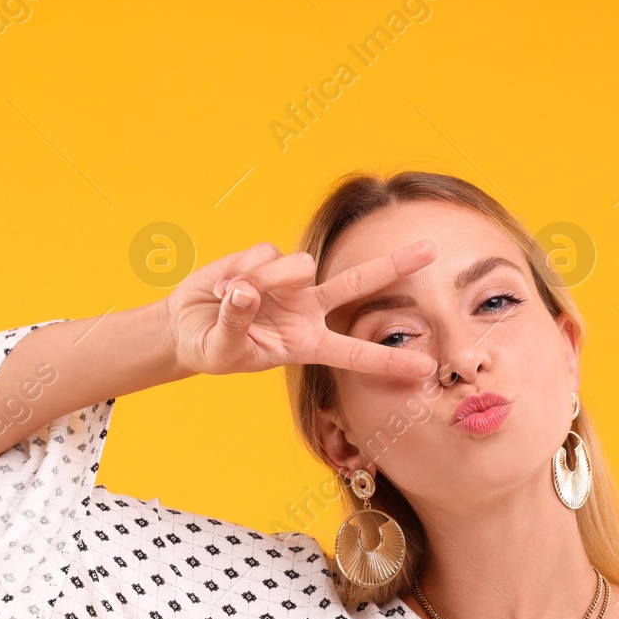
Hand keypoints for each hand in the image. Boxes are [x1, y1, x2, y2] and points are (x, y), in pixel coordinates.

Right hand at [164, 240, 440, 379]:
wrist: (185, 326)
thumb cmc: (212, 347)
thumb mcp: (224, 348)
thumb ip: (236, 322)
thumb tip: (245, 291)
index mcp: (308, 343)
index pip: (355, 352)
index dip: (388, 360)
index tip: (425, 368)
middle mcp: (308, 309)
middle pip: (358, 283)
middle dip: (395, 265)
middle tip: (433, 250)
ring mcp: (290, 282)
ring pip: (299, 265)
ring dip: (267, 280)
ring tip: (233, 299)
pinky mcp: (267, 258)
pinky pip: (265, 253)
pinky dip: (242, 269)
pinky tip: (224, 286)